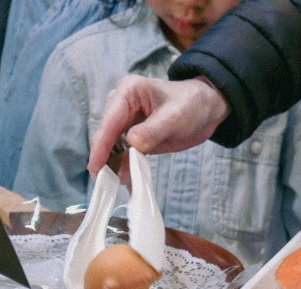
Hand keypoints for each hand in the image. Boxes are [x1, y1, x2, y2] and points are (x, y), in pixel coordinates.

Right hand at [87, 75, 230, 175]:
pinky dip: (125, 167)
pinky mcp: (133, 136)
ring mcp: (126, 121)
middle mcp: (121, 105)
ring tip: (117, 184)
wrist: (205, 109)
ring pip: (113, 147)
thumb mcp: (175, 117)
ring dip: (115, 165)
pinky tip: (127, 181)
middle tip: (105, 182)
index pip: (110, 120)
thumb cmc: (191, 104)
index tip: (96, 166)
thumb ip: (153, 130)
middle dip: (105, 158)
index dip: (101, 144)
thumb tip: (132, 143)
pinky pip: (124, 153)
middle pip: (106, 135)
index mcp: (129, 92)